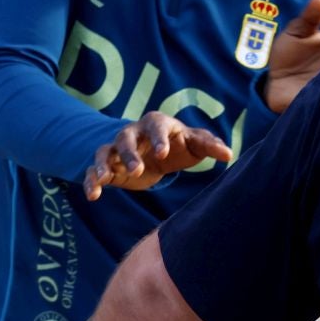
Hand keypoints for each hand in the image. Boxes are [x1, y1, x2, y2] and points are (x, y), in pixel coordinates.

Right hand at [83, 112, 231, 199]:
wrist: (160, 153)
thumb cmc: (180, 145)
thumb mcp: (195, 144)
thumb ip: (210, 146)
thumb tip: (228, 154)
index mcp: (157, 124)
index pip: (156, 126)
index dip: (158, 138)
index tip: (163, 153)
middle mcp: (133, 133)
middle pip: (125, 138)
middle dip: (129, 153)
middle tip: (137, 170)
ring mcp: (117, 149)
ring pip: (105, 151)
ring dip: (104, 164)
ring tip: (105, 178)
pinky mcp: (108, 166)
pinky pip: (93, 169)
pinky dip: (91, 180)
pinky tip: (93, 195)